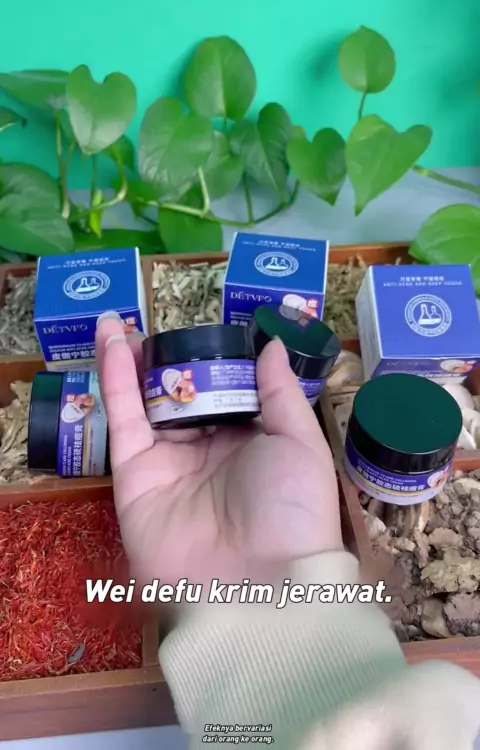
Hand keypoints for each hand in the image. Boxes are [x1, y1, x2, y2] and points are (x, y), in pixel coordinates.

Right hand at [95, 313, 342, 587]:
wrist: (255, 588)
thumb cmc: (292, 512)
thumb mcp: (301, 444)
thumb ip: (280, 392)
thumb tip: (270, 343)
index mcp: (254, 443)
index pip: (231, 392)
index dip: (220, 361)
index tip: (213, 327)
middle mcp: (211, 450)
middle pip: (187, 394)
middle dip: (175, 360)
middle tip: (165, 324)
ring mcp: (171, 462)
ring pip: (150, 401)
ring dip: (138, 360)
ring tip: (128, 319)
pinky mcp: (137, 474)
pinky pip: (125, 418)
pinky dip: (116, 376)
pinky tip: (113, 338)